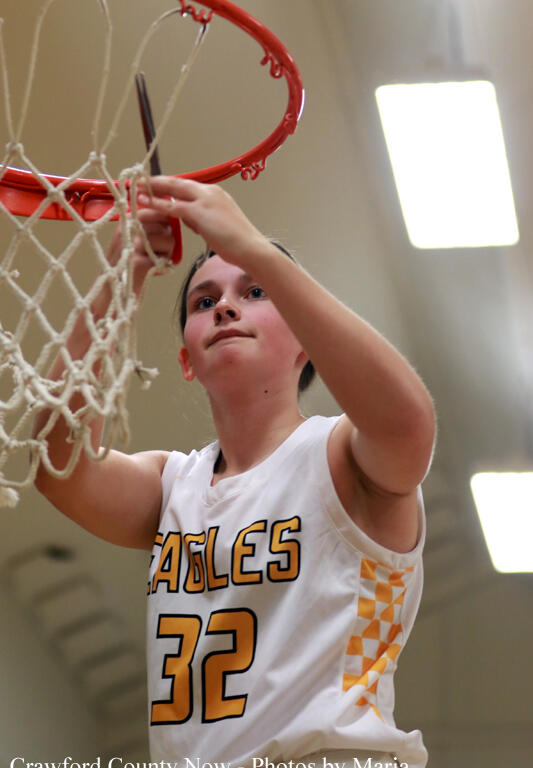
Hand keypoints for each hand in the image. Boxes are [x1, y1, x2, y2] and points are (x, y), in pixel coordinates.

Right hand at [107, 207, 174, 295]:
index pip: (159, 210)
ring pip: (169, 240)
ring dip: (166, 252)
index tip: (159, 233)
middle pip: (167, 225)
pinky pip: (165, 258)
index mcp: (129, 218)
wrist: (113, 286)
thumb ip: (150, 223)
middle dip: (167, 239)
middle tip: (153, 250)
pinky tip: (151, 268)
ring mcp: (133, 243)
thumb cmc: (127, 261)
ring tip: (151, 259)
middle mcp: (130, 227)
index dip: (165, 223)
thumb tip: (173, 216)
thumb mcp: (133, 235)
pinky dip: (163, 266)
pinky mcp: (139, 260)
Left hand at [137, 177, 268, 268]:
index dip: (170, 186)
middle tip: (140, 180)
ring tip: (136, 188)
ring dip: (153, 189)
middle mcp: (210, 192)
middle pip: (178, 183)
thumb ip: (201, 220)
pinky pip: (173, 206)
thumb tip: (188, 220)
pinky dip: (157, 204)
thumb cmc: (238, 244)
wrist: (250, 249)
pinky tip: (144, 203)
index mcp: (216, 194)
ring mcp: (204, 200)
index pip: (187, 186)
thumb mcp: (216, 227)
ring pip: (173, 190)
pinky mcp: (199, 212)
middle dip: (158, 182)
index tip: (156, 186)